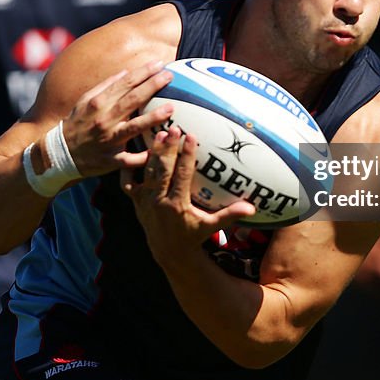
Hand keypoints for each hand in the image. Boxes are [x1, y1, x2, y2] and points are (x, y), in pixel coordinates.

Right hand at [59, 60, 174, 175]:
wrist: (61, 154)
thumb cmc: (77, 124)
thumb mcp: (85, 101)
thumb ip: (106, 85)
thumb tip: (126, 72)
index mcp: (98, 103)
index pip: (124, 83)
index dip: (143, 72)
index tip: (159, 63)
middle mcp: (104, 120)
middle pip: (132, 100)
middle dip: (152, 86)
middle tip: (170, 76)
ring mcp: (108, 140)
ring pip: (134, 127)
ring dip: (153, 117)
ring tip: (171, 108)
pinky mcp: (112, 160)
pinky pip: (131, 159)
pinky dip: (145, 156)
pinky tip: (160, 148)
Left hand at [122, 127, 254, 266]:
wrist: (168, 252)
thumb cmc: (193, 236)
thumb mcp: (210, 226)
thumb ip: (229, 215)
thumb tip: (251, 208)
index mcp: (177, 205)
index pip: (182, 175)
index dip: (187, 156)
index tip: (192, 137)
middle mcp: (158, 201)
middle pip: (163, 170)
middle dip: (168, 148)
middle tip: (174, 128)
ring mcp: (145, 201)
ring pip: (147, 171)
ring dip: (154, 152)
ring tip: (159, 133)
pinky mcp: (136, 201)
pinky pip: (128, 181)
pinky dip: (129, 166)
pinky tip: (134, 148)